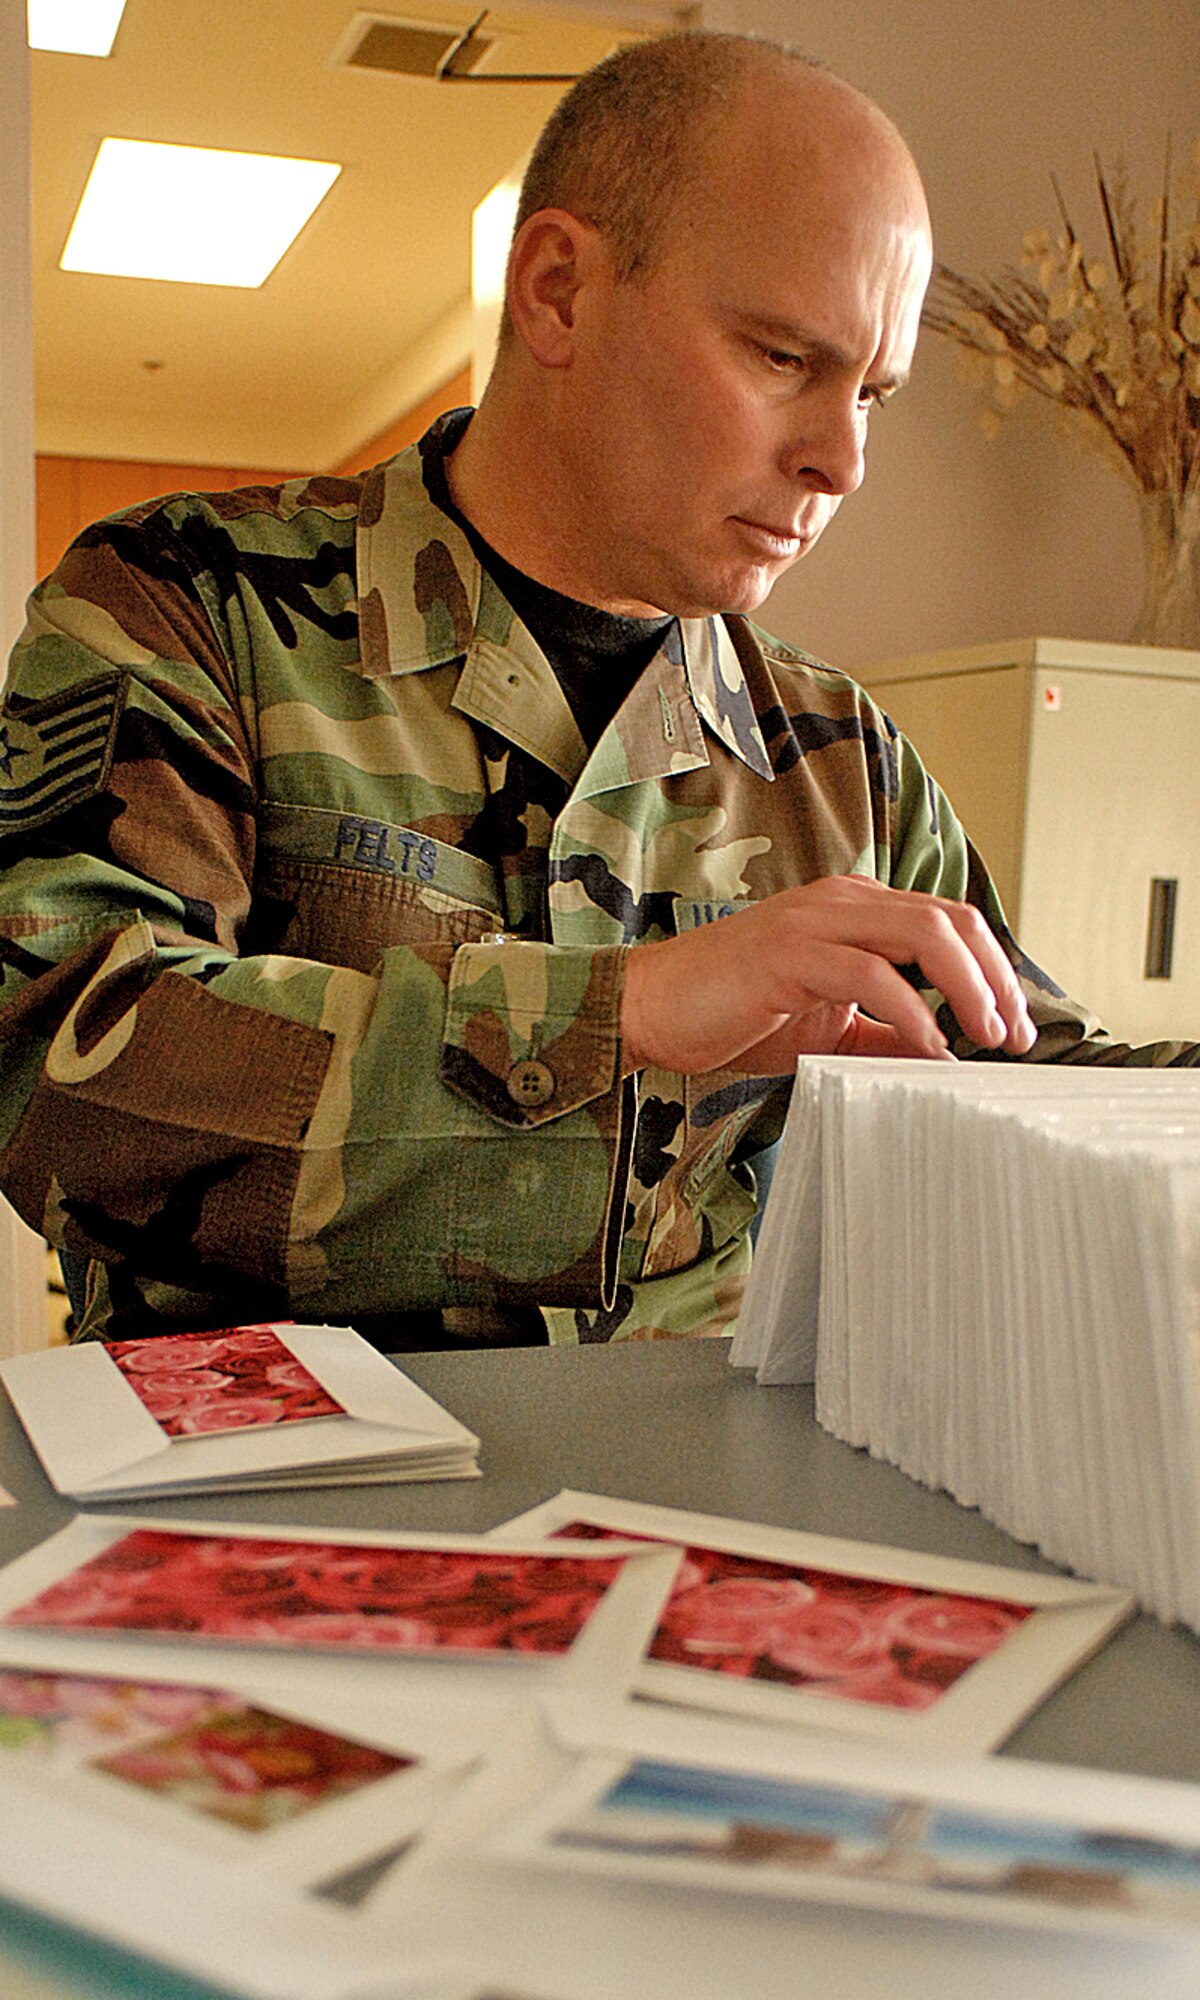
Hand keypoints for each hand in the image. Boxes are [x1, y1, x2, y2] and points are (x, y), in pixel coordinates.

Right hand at [619, 875, 1035, 1074]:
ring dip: (968, 987)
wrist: (650, 1009)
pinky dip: (911, 1012)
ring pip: (922, 934)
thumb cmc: (733, 1016)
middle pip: (951, 920)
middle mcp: (843, 903)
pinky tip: (929, 1047)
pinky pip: (868, 975)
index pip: (950, 923)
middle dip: (996, 979)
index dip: (995, 972)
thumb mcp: (829, 1030)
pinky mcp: (788, 954)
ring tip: (986, 1037)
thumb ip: (887, 1035)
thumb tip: (949, 1056)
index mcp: (857, 911)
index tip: (1017, 1028)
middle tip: (1015, 1036)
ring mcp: (816, 922)